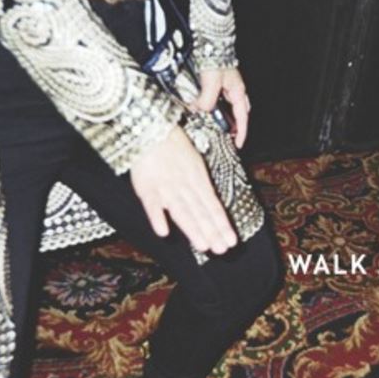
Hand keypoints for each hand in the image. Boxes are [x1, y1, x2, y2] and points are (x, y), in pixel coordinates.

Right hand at [130, 125, 237, 253]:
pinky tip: (163, 232)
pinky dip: (157, 217)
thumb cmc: (174, 146)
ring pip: (181, 211)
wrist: (150, 127)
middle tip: (222, 250)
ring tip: (203, 245)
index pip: (213, 206)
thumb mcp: (195, 164)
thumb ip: (202, 187)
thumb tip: (212, 206)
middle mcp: (185, 185)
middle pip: (200, 212)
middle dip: (211, 231)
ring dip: (192, 229)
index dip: (222, 224)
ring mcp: (165, 187)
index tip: (232, 241)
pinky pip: (151, 204)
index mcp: (199, 180)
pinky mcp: (145, 187)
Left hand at [194, 66, 250, 148]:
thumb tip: (200, 110)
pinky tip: (202, 106)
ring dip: (220, 116)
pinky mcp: (218, 82)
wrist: (210, 42)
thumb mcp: (211, 82)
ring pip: (227, 107)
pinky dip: (211, 105)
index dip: (241, 133)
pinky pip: (217, 99)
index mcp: (238, 92)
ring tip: (211, 123)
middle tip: (227, 136)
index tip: (238, 144)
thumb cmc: (215, 59)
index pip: (242, 118)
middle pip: (238, 114)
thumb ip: (207, 99)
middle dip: (233, 126)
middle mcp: (234, 90)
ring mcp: (227, 86)